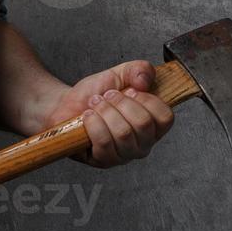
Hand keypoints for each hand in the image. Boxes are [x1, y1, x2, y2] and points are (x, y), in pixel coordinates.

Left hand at [40, 59, 173, 168]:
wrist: (66, 104)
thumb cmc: (95, 94)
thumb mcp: (119, 74)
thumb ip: (139, 69)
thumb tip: (145, 81)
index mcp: (153, 124)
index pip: (165, 117)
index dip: (146, 99)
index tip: (129, 90)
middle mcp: (143, 143)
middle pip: (143, 124)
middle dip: (120, 102)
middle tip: (106, 97)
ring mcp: (124, 155)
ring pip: (123, 133)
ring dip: (104, 111)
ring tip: (95, 105)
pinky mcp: (104, 161)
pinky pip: (104, 143)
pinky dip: (93, 123)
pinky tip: (87, 116)